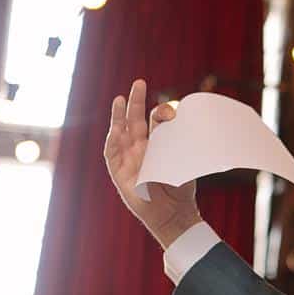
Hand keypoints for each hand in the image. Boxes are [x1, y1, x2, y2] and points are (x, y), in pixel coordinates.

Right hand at [103, 78, 200, 247]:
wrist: (174, 213)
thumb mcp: (181, 160)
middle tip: (139, 82)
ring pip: (120, 133)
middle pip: (135, 120)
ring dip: (119, 116)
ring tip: (120, 98)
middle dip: (136, 101)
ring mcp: (128, 159)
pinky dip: (113, 140)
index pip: (156, 121)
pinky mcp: (119, 173)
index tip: (172, 110)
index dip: (162, 112)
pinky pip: (112, 154)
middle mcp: (141, 149)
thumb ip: (178, 141)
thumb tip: (180, 120)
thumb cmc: (180, 187)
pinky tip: (115, 129)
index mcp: (157, 144)